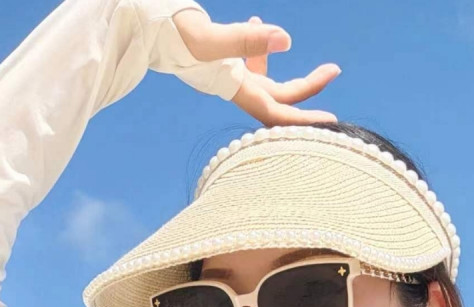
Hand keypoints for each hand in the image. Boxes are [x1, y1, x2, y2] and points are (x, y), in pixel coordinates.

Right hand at [172, 10, 339, 125]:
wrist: (139, 27)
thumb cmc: (168, 33)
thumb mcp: (207, 36)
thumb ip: (245, 40)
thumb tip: (286, 40)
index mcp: (234, 88)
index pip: (276, 113)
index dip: (303, 120)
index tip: (331, 121)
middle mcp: (235, 87)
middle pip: (280, 100)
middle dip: (309, 91)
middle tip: (334, 70)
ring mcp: (229, 76)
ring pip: (270, 85)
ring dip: (297, 79)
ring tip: (325, 67)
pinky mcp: (222, 62)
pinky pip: (250, 63)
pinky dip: (261, 50)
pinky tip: (257, 20)